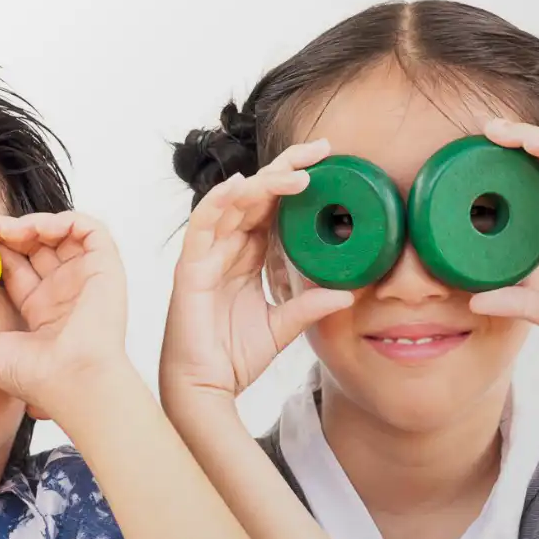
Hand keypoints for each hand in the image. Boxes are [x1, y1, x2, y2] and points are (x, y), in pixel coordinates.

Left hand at [0, 211, 130, 418]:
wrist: (71, 380)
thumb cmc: (36, 376)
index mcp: (41, 308)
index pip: (16, 265)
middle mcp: (64, 290)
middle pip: (34, 244)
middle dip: (5, 229)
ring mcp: (85, 277)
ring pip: (60, 232)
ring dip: (31, 222)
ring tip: (4, 228)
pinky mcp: (105, 268)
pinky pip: (89, 229)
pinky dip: (63, 220)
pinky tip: (36, 229)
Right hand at [161, 139, 354, 401]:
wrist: (206, 388)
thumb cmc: (232, 357)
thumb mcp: (282, 327)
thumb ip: (309, 306)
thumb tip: (348, 293)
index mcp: (247, 256)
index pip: (271, 207)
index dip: (294, 181)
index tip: (328, 162)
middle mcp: (226, 249)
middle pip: (255, 195)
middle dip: (286, 168)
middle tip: (320, 150)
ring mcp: (206, 256)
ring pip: (232, 203)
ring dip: (263, 183)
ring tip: (296, 173)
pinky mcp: (190, 270)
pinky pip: (202, 227)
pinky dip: (218, 203)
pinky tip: (240, 186)